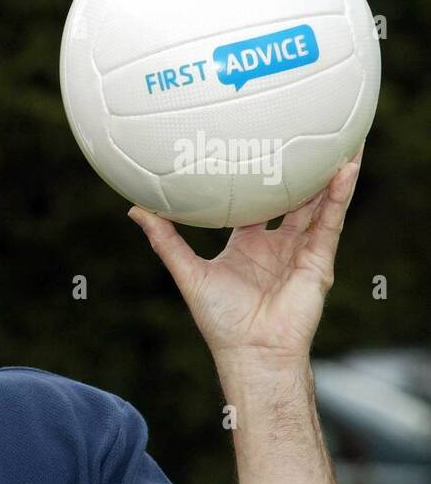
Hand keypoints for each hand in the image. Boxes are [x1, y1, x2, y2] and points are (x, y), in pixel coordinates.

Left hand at [126, 144, 363, 367]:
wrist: (252, 351)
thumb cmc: (219, 320)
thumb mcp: (187, 272)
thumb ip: (165, 240)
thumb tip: (135, 209)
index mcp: (246, 245)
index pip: (253, 204)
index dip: (253, 179)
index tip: (250, 148)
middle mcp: (276, 245)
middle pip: (291, 198)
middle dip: (299, 170)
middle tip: (302, 132)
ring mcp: (300, 251)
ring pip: (318, 203)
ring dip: (330, 172)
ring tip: (343, 137)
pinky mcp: (320, 260)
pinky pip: (331, 220)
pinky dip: (340, 194)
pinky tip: (348, 166)